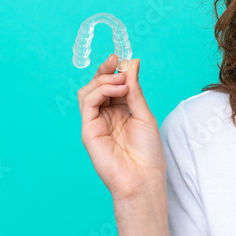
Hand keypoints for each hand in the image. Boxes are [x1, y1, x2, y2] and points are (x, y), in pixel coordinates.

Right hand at [78, 54, 165, 200]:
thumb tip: (131, 62)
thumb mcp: (144, 114)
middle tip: (118, 61)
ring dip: (104, 79)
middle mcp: (106, 116)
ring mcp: (96, 123)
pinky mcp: (88, 130)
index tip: (123, 56)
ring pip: (89, 91)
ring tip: (121, 80)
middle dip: (106, 70)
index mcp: (120, 112)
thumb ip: (135, 90)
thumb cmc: (148, 153)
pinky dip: (101, 90)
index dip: (115, 70)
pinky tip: (117, 89)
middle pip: (97, 85)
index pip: (112, 85)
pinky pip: (88, 102)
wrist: (143, 178)